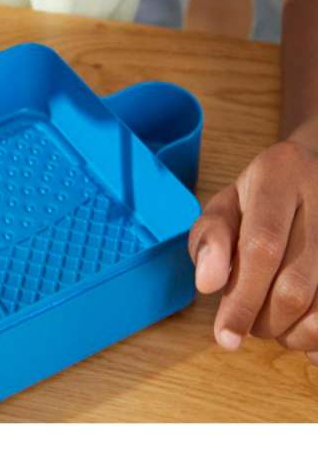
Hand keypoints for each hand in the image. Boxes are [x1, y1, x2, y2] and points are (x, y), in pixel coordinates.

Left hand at [188, 140, 317, 363]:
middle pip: (296, 285)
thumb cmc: (263, 194)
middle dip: (265, 320)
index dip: (242, 298)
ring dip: (296, 334)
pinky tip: (306, 334)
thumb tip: (207, 284)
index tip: (225, 336)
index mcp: (279, 175)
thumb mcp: (228, 202)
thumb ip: (211, 237)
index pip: (262, 247)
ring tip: (277, 326)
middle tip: (250, 325)